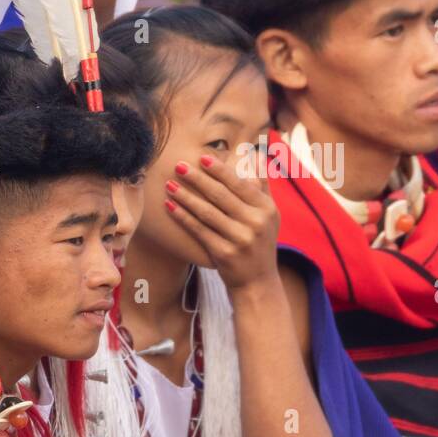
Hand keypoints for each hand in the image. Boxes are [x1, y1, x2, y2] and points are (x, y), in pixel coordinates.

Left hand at [165, 152, 280, 291]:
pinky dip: (183, 217)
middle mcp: (256, 222)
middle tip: (179, 165)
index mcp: (267, 208)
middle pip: (221, 195)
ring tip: (169, 185)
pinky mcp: (224, 254)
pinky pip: (199, 230)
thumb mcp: (268, 215)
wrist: (257, 282)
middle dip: (198, 179)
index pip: (240, 184)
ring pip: (207, 212)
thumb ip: (261, 186)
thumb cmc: (258, 242)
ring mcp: (240, 239)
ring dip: (186, 197)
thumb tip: (255, 154)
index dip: (220, 170)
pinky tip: (170, 206)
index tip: (202, 157)